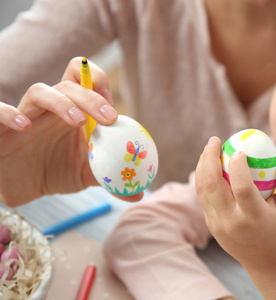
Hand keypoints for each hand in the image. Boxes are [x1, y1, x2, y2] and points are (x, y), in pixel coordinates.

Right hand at [0, 57, 142, 205]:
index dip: (99, 83)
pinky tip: (24, 126)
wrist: (21, 187)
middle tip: (110, 118)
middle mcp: (49, 108)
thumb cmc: (55, 172)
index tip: (115, 110)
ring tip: (79, 121)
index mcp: (72, 111)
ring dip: (62, 102)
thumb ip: (111, 178)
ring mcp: (24, 114)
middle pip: (69, 85)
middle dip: (92, 97)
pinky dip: (9, 113)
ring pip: (40, 91)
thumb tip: (138, 193)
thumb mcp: (86, 175)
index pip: (83, 80)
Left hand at [195, 136, 275, 266]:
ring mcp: (217, 224)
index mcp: (254, 218)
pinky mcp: (209, 223)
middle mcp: (232, 222)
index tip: (240, 150)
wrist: (263, 256)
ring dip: (202, 165)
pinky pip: (203, 195)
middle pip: (213, 186)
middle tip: (215, 140)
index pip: (242, 188)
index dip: (238, 167)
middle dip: (209, 158)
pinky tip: (210, 163)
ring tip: (210, 148)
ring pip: (202, 189)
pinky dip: (203, 176)